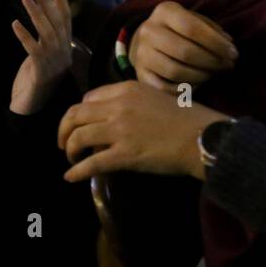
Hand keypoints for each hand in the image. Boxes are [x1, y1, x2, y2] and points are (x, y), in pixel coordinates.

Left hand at [10, 0, 71, 114]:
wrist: (36, 107)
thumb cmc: (38, 78)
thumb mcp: (44, 52)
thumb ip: (47, 35)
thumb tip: (44, 11)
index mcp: (66, 46)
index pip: (66, 17)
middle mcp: (64, 52)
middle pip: (56, 21)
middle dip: (46, 0)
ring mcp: (54, 63)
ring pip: (47, 33)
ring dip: (36, 14)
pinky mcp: (41, 72)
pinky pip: (33, 51)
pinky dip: (25, 36)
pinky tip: (15, 24)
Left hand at [58, 81, 228, 181]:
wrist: (202, 137)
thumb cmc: (186, 118)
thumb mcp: (155, 97)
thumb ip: (131, 102)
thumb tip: (112, 117)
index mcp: (126, 89)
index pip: (89, 97)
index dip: (79, 113)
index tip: (79, 124)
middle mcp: (118, 106)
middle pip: (75, 114)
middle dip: (64, 130)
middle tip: (63, 143)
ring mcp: (120, 130)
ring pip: (78, 137)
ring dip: (69, 149)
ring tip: (71, 159)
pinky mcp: (124, 154)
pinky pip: (91, 163)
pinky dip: (76, 171)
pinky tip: (70, 177)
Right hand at [128, 0, 238, 90]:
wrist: (146, 41)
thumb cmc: (179, 30)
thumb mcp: (194, 20)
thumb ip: (212, 30)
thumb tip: (229, 47)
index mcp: (165, 11)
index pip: (192, 28)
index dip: (216, 43)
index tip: (234, 53)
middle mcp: (149, 31)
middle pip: (185, 51)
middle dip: (212, 62)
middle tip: (227, 66)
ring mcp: (141, 54)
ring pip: (176, 72)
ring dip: (202, 76)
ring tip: (214, 74)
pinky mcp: (140, 75)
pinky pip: (166, 89)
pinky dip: (186, 88)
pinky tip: (198, 84)